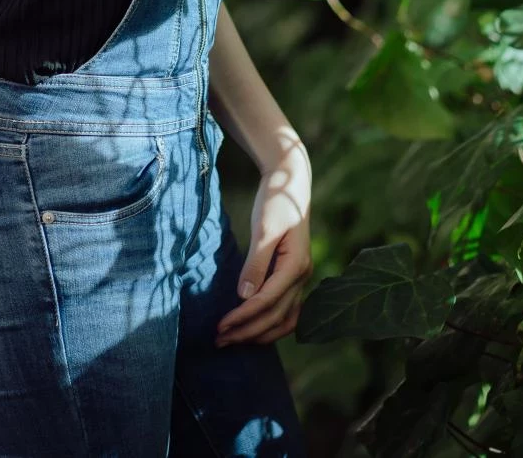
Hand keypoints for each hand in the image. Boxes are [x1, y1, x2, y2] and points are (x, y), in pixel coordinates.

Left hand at [216, 151, 312, 348]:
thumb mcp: (264, 228)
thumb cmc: (276, 201)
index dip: (243, 317)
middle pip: (275, 316)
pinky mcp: (295, 276)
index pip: (267, 301)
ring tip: (233, 340)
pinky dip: (272, 325)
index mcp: (296, 265)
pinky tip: (254, 330)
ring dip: (259, 334)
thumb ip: (255, 263)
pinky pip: (288, 311)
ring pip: (285, 320)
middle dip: (247, 331)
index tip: (220, 326)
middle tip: (219, 340)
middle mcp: (303, 276)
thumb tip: (244, 296)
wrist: (290, 183)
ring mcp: (302, 278)